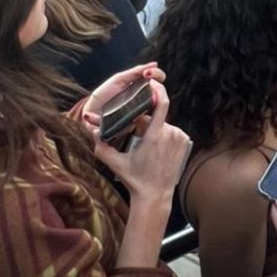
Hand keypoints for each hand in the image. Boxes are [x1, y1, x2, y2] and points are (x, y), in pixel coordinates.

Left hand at [81, 63, 163, 125]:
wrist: (90, 110)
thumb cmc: (104, 94)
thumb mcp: (119, 79)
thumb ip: (136, 71)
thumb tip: (155, 64)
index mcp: (141, 88)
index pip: (158, 80)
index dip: (158, 75)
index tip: (148, 73)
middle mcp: (143, 101)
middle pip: (161, 94)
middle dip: (157, 85)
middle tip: (148, 79)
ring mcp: (139, 114)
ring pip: (153, 106)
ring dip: (152, 97)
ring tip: (144, 89)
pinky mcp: (132, 125)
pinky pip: (141, 119)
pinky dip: (140, 110)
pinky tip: (135, 102)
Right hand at [92, 79, 191, 203]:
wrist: (155, 195)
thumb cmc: (135, 179)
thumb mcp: (116, 163)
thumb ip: (102, 147)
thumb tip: (90, 132)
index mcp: (155, 136)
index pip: (161, 104)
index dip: (158, 90)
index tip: (152, 82)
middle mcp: (170, 134)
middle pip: (155, 118)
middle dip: (144, 123)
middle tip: (136, 139)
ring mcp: (180, 137)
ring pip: (163, 124)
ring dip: (154, 130)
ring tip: (147, 148)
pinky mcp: (186, 142)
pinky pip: (172, 131)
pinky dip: (164, 135)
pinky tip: (158, 150)